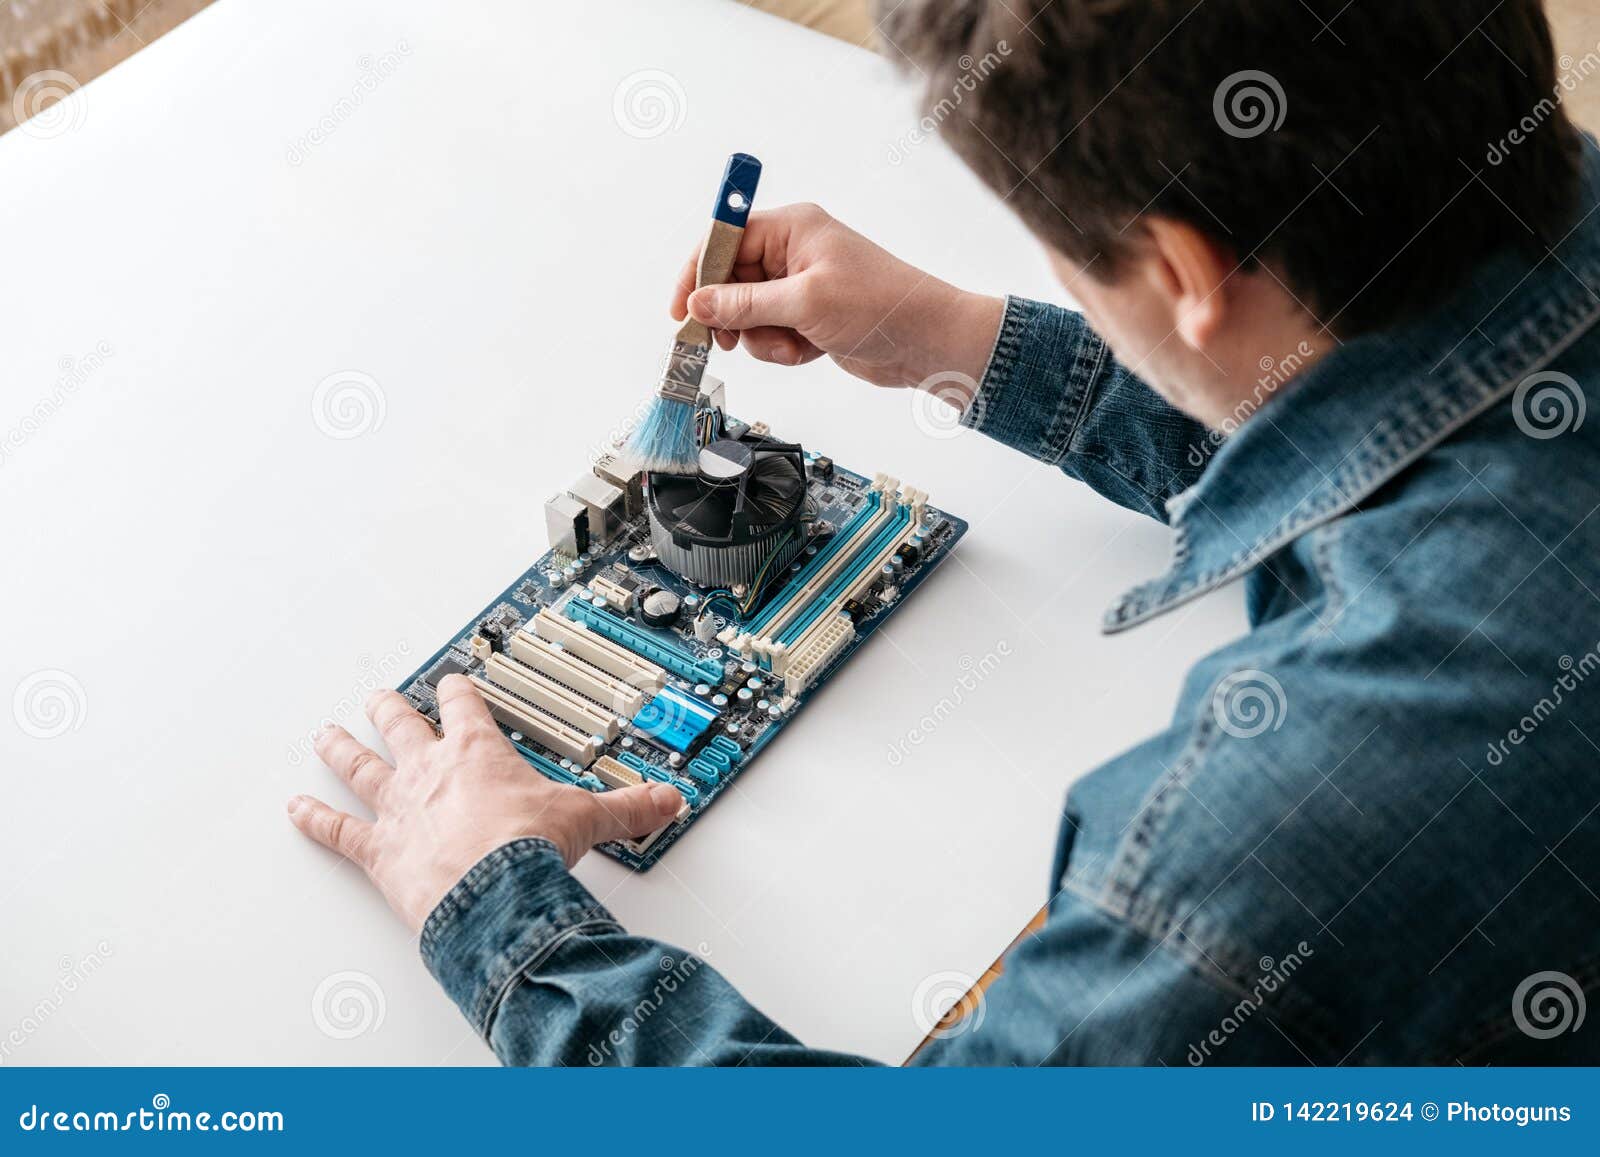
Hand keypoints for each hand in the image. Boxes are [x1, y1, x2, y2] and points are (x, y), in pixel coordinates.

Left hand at [286, 675, 683, 930]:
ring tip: (324, 735)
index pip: (466, 706)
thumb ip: (628, 809)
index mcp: (479, 753)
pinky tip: (296, 810)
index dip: (461, 691)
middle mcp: (431, 772)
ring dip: (340, 749)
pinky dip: (314, 821)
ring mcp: (398, 809)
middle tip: (378, 696)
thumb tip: (666, 801)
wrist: (492, 894)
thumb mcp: (587, 821)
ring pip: (359, 767)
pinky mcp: (377, 851)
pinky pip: (337, 832)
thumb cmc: (527, 851)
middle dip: (389, 709)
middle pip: (400, 726)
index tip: (457, 681)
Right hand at [671, 203, 1003, 398]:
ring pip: (749, 316)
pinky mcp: (809, 317)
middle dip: (734, 317)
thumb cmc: (880, 306)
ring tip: (794, 345)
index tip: (680, 309)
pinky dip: (784, 349)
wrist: (928, 342)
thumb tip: (698, 303)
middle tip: (730, 342)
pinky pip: (772, 335)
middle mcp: (793, 251)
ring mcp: (800, 286)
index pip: (724, 240)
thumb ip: (745, 304)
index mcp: (792, 227)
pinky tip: (812, 351)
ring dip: (763, 339)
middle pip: (731, 282)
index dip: (697, 273)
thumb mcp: (804, 303)